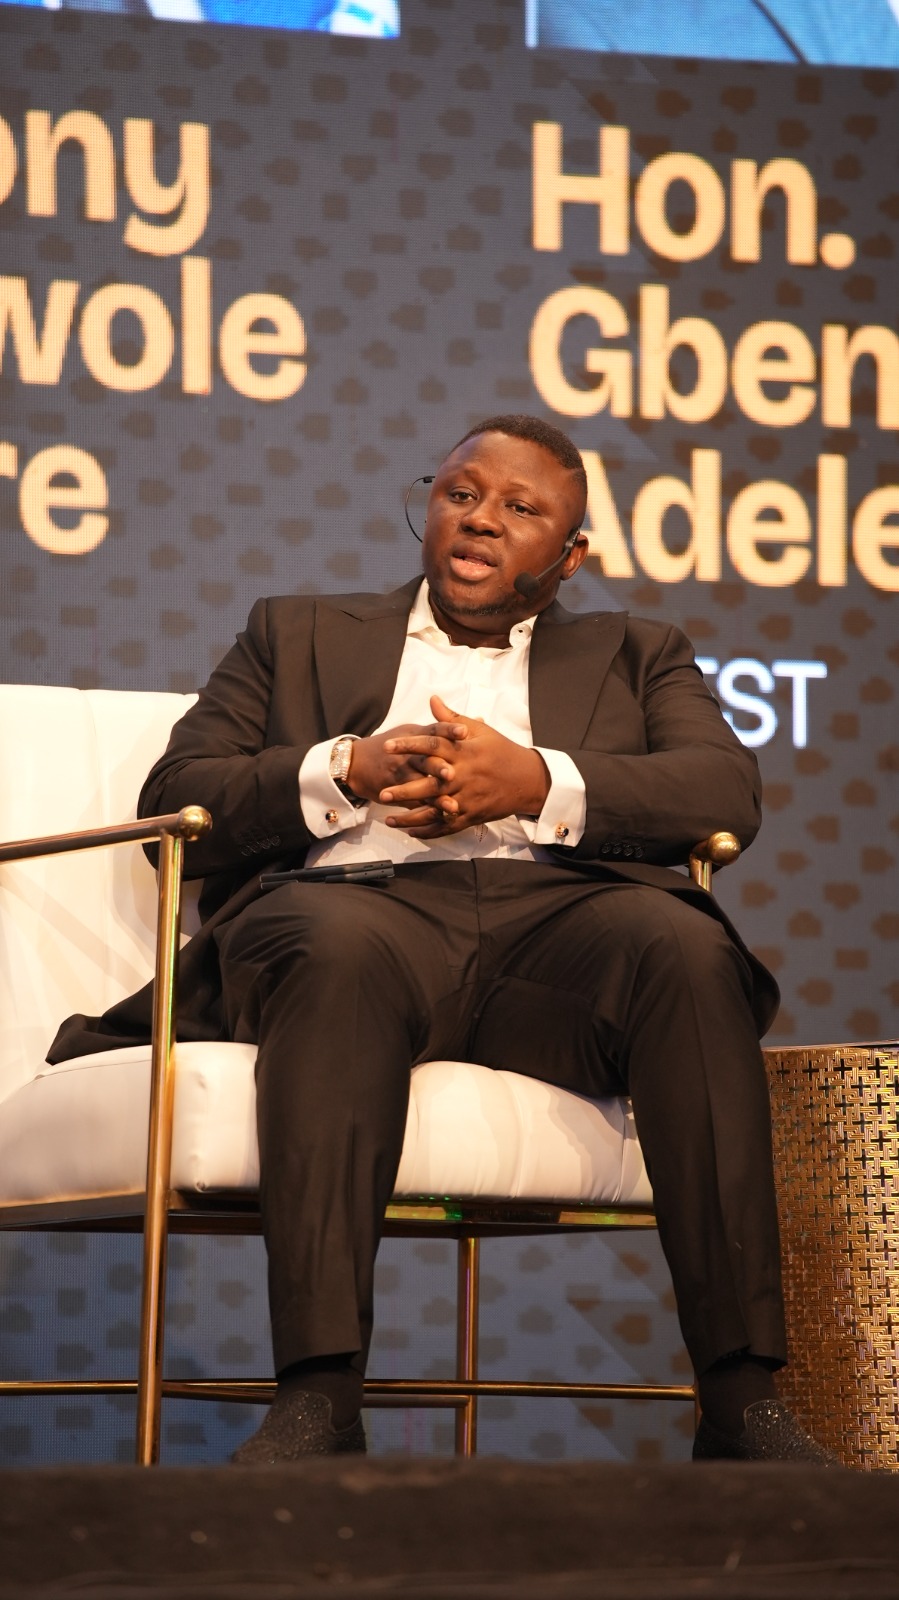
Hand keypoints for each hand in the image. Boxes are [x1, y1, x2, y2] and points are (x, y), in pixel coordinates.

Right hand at [346, 721, 461, 809]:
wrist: (355, 764)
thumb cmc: (390, 746)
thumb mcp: (411, 732)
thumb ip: (441, 730)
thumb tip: (473, 725)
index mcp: (414, 737)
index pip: (433, 731)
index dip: (448, 730)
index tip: (464, 731)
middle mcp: (407, 755)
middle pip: (425, 759)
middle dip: (439, 767)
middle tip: (453, 773)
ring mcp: (400, 775)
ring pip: (419, 787)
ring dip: (436, 797)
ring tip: (453, 805)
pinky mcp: (395, 793)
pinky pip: (412, 805)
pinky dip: (426, 813)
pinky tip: (440, 820)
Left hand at [380, 695, 549, 837]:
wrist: (528, 779)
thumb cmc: (502, 751)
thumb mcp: (480, 731)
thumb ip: (452, 719)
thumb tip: (433, 700)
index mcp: (464, 753)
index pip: (432, 746)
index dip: (409, 746)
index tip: (388, 747)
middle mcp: (464, 777)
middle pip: (430, 785)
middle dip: (405, 791)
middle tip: (382, 793)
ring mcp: (467, 799)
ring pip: (435, 810)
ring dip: (411, 817)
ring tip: (389, 819)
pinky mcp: (472, 815)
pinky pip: (447, 826)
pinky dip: (429, 831)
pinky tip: (411, 832)